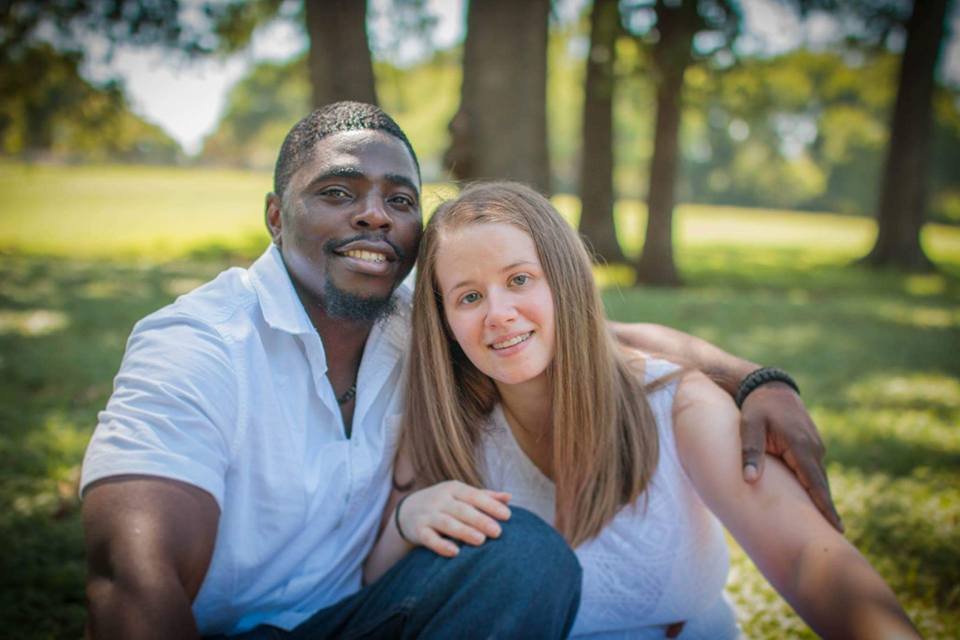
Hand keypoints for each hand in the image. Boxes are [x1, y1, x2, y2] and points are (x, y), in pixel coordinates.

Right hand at [396, 481, 511, 556]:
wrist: (406, 511)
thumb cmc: (444, 503)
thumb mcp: (460, 495)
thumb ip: (484, 496)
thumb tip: (509, 497)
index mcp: (453, 489)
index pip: (474, 495)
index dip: (490, 505)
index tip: (507, 515)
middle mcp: (440, 500)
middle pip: (462, 510)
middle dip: (480, 520)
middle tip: (498, 532)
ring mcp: (428, 514)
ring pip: (446, 523)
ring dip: (463, 531)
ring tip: (481, 540)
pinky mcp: (418, 530)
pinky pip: (429, 538)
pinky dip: (440, 545)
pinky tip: (454, 552)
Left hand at [739, 382, 843, 531]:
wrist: (769, 386)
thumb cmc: (757, 407)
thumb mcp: (749, 426)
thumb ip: (751, 452)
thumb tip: (749, 479)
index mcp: (801, 445)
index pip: (815, 482)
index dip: (825, 506)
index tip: (837, 527)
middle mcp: (814, 448)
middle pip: (820, 485)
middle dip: (827, 509)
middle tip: (836, 537)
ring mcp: (815, 447)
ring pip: (817, 478)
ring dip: (821, 499)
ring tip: (827, 526)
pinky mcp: (811, 447)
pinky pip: (813, 471)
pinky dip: (814, 486)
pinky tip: (814, 502)